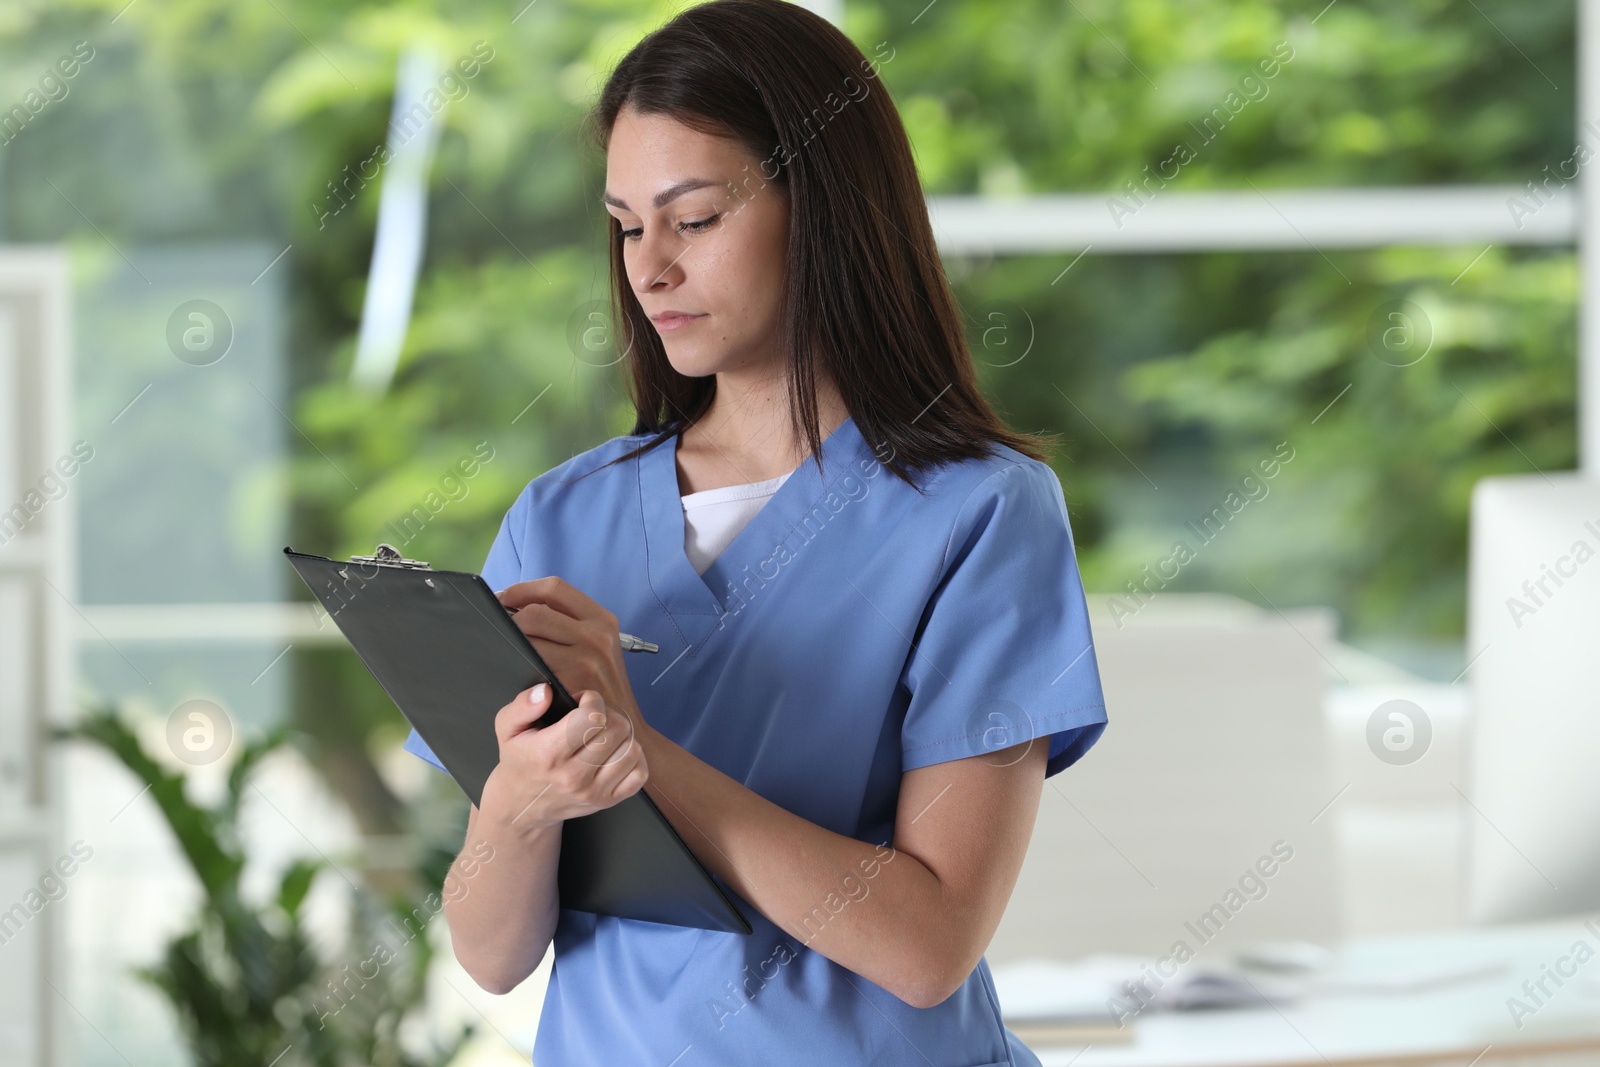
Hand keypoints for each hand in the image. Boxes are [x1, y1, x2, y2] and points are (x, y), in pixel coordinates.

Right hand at [480, 683, 647, 836]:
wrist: (521, 806)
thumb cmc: (519, 761)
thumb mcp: (508, 728)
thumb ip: (523, 705)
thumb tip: (545, 692)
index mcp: (549, 754)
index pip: (592, 717)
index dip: (592, 700)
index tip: (583, 702)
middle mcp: (573, 776)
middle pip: (616, 730)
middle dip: (608, 714)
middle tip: (594, 716)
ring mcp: (592, 792)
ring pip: (631, 749)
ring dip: (622, 735)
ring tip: (604, 733)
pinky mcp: (606, 801)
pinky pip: (639, 773)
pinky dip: (634, 758)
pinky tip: (617, 752)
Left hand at [498, 577, 641, 720]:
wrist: (623, 727)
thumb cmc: (603, 685)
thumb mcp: (601, 646)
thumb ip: (570, 624)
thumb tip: (519, 607)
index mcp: (602, 619)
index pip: (554, 588)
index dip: (522, 589)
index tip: (505, 599)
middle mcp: (596, 635)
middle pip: (535, 611)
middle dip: (511, 619)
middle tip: (501, 629)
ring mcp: (584, 659)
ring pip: (529, 638)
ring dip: (513, 643)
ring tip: (511, 650)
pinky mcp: (570, 682)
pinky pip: (531, 665)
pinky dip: (520, 665)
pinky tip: (521, 671)